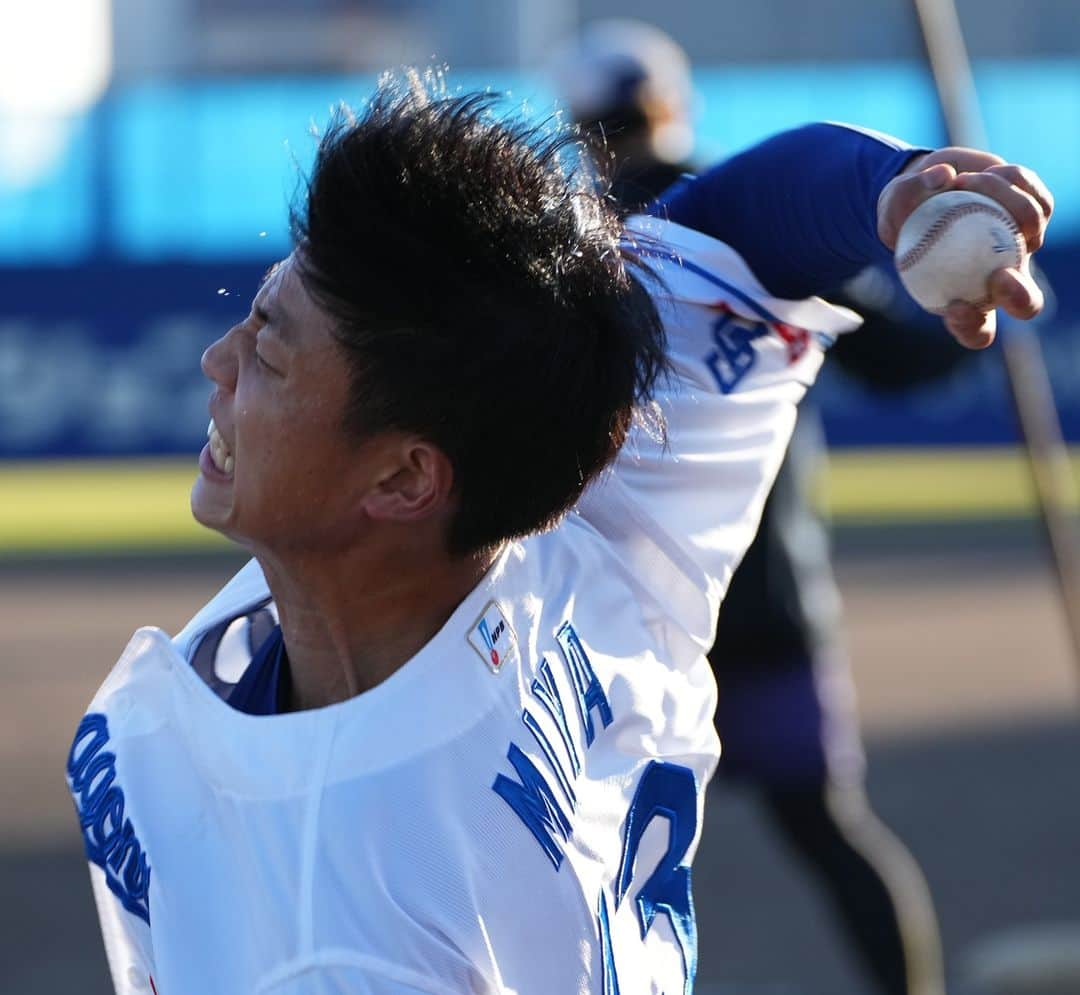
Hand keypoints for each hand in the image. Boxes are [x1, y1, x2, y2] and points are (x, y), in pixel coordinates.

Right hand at [877, 148, 1052, 348]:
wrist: (936, 182)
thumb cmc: (907, 207)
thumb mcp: (891, 207)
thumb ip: (905, 198)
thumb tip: (942, 179)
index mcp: (965, 297)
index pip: (975, 331)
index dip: (969, 326)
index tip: (955, 306)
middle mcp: (1001, 276)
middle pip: (1025, 302)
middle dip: (1018, 295)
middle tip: (1000, 276)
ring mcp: (1025, 243)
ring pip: (1032, 228)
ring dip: (1001, 200)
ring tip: (963, 183)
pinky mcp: (1036, 211)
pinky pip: (1036, 198)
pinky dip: (1010, 182)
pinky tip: (983, 173)